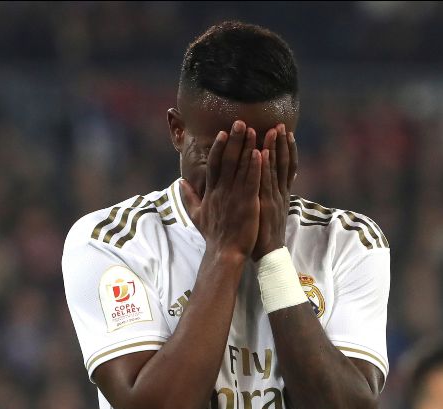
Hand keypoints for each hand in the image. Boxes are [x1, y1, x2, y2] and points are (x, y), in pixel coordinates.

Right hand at [181, 120, 261, 259]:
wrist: (225, 253)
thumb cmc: (214, 235)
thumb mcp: (197, 214)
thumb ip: (188, 197)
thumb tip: (180, 182)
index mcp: (212, 192)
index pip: (213, 164)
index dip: (218, 147)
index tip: (223, 131)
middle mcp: (222, 190)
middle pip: (227, 159)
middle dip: (234, 139)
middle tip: (240, 121)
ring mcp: (234, 196)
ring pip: (240, 167)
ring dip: (247, 147)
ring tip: (253, 130)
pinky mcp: (247, 203)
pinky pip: (252, 181)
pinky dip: (256, 166)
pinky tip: (262, 152)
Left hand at [252, 124, 297, 260]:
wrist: (267, 254)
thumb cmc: (263, 233)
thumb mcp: (267, 211)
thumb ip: (266, 195)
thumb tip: (263, 183)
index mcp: (280, 194)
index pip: (285, 167)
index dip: (286, 149)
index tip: (284, 132)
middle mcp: (280, 193)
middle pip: (284, 163)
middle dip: (282, 143)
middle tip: (281, 124)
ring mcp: (274, 197)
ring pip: (276, 169)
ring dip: (275, 149)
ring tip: (274, 130)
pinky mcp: (266, 204)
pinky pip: (265, 182)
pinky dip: (265, 166)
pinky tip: (262, 152)